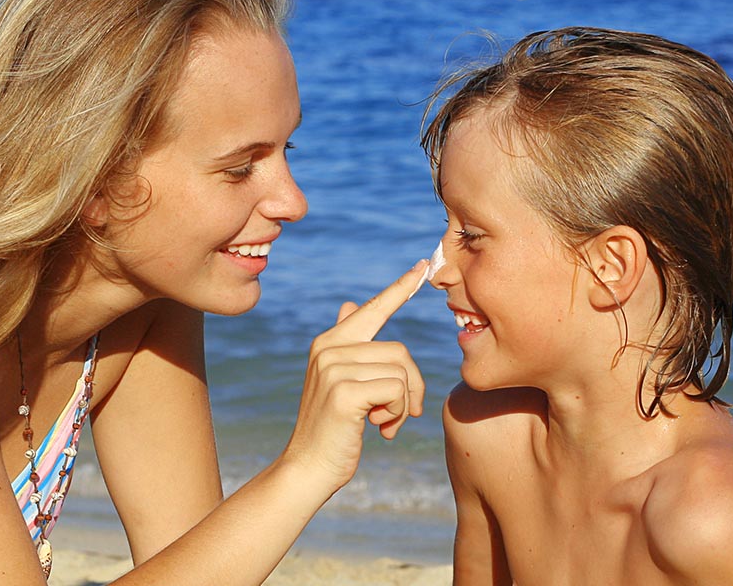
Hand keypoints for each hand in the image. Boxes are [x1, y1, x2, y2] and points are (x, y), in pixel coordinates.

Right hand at [279, 259, 427, 494]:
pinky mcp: (343, 391)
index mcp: (330, 342)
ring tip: (383, 424)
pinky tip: (378, 430)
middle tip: (401, 416)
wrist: (308, 468)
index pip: (373, 308)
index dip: (400, 288)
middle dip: (411, 387)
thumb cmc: (333, 429)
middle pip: (400, 351)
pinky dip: (397, 414)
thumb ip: (348, 344)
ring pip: (401, 372)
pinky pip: (396, 391)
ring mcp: (334, 368)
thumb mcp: (339, 382)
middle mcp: (329, 348)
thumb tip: (350, 305)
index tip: (423, 264)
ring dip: (402, 405)